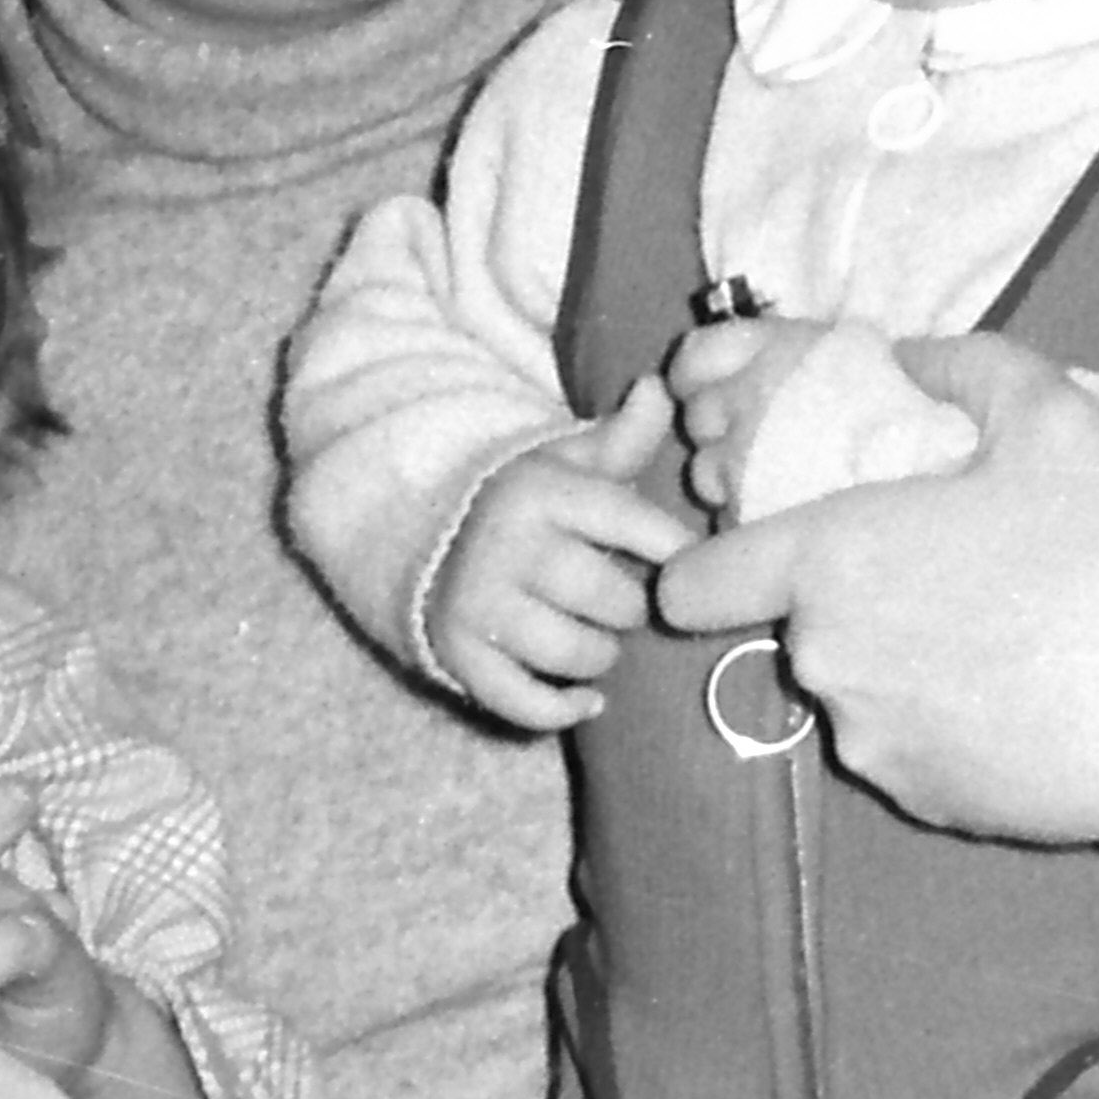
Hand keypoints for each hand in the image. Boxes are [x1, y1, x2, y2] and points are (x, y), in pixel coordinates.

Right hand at [420, 387, 694, 724]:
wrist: (417, 533)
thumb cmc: (520, 502)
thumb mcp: (565, 461)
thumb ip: (623, 436)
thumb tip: (662, 390)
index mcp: (542, 492)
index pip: (637, 526)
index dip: (674, 552)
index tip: (681, 561)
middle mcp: (508, 546)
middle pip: (615, 603)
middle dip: (630, 608)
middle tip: (618, 600)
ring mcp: (479, 604)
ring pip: (579, 655)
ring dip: (601, 655)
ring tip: (595, 637)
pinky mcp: (458, 654)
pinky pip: (528, 705)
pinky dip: (564, 709)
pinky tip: (583, 697)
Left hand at [651, 329, 1098, 927]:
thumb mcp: (1054, 417)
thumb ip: (966, 364)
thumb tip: (908, 354)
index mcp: (829, 563)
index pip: (694, 581)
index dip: (710, 566)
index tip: (755, 553)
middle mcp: (824, 660)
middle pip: (798, 624)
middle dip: (852, 596)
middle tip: (946, 570)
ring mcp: (868, 742)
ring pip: (855, 688)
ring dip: (899, 661)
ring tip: (1000, 635)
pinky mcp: (920, 801)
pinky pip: (907, 749)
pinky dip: (943, 724)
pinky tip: (1021, 697)